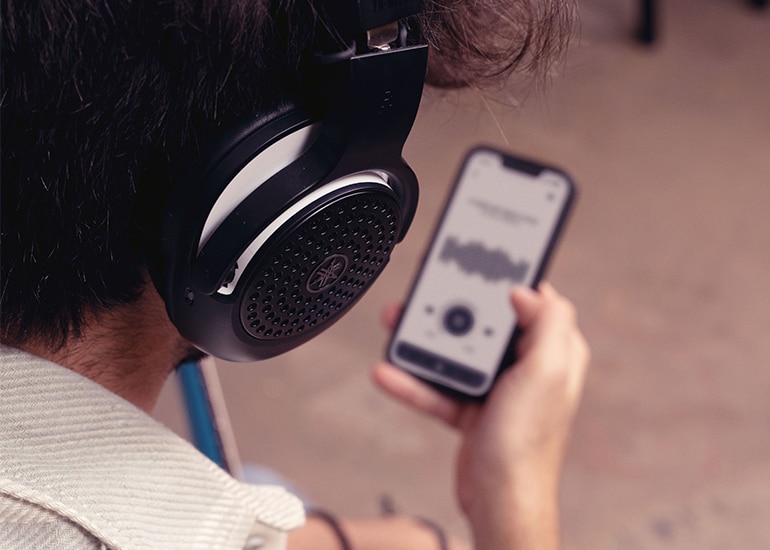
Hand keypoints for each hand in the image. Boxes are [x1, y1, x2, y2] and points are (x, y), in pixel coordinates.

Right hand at [373, 283, 589, 549]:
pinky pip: (438, 385)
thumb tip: (523, 290)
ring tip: (395, 323)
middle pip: (485, 321)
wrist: (501, 502)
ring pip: (457, 350)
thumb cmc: (527, 445)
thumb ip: (546, 323)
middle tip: (426, 290)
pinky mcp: (471, 408)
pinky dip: (414, 380)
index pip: (531, 299)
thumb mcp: (547, 374)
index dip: (504, 277)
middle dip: (452, 305)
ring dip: (424, 339)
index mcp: (553, 351)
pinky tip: (388, 371)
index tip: (478, 257)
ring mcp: (497, 387)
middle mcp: (527, 366)